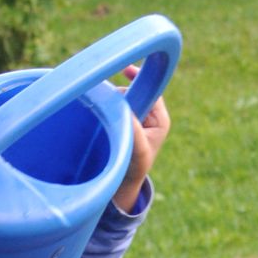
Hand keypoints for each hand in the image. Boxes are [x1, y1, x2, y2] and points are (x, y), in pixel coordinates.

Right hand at [113, 63, 169, 213]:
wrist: (122, 187)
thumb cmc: (134, 170)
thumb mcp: (138, 151)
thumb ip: (134, 129)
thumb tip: (123, 107)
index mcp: (160, 119)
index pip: (151, 90)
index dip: (139, 78)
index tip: (124, 70)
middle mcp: (149, 116)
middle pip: (134, 92)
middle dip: (120, 95)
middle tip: (106, 105)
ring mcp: (134, 119)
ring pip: (121, 100)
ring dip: (111, 104)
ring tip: (102, 117)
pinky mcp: (122, 124)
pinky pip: (113, 109)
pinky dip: (106, 110)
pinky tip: (97, 115)